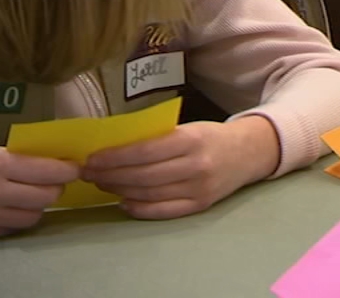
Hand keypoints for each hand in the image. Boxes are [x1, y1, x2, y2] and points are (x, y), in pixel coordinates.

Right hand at [0, 146, 79, 243]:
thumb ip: (16, 158)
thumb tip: (56, 160)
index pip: (49, 171)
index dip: (68, 170)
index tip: (75, 167)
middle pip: (47, 196)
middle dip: (56, 188)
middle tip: (54, 181)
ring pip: (34, 216)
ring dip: (38, 206)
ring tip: (31, 195)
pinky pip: (13, 229)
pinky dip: (18, 219)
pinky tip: (11, 208)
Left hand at [82, 116, 278, 220]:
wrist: (250, 152)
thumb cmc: (211, 137)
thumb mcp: (188, 128)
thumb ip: (157, 138)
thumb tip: (113, 150)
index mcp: (191, 140)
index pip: (144, 152)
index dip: (114, 158)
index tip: (91, 159)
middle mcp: (196, 166)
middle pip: (143, 175)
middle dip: (110, 175)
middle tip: (89, 174)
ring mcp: (199, 189)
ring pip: (149, 194)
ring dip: (120, 190)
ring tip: (102, 184)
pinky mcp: (200, 206)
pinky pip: (163, 211)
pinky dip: (139, 208)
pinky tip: (123, 201)